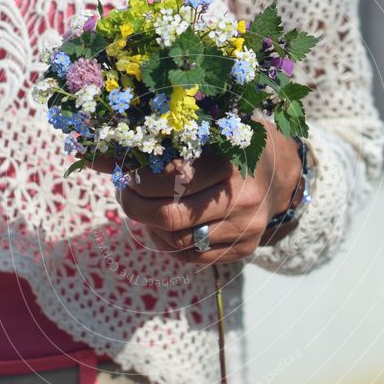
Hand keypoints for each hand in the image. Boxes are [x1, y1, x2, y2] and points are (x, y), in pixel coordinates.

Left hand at [88, 120, 303, 263]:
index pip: (171, 179)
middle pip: (170, 217)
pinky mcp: (242, 250)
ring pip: (177, 242)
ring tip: (143, 206)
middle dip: (136, 206)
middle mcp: (242, 199)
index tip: (120, 169)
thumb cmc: (235, 141)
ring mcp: (243, 230)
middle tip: (125, 192)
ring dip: (149, 226)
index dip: (136, 177)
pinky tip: (165, 225)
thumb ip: (164, 137)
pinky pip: (191, 256)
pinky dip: (169, 243)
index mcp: (232, 162)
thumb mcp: (209, 127)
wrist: (283, 172)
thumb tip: (100, 152)